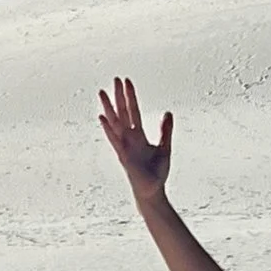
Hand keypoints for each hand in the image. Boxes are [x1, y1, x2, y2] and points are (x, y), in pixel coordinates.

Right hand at [98, 73, 173, 200]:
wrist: (152, 191)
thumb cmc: (156, 173)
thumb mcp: (164, 147)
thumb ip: (166, 131)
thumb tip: (168, 113)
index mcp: (138, 135)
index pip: (133, 111)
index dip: (131, 97)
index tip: (127, 81)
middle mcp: (129, 138)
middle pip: (122, 112)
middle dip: (119, 96)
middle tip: (116, 78)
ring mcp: (124, 145)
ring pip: (115, 122)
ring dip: (109, 107)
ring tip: (102, 92)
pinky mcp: (123, 155)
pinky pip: (114, 139)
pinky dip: (108, 128)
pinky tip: (102, 117)